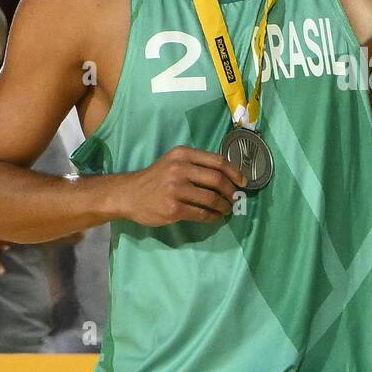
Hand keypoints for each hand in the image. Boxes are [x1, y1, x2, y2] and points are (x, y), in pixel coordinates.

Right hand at [115, 144, 245, 225]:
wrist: (128, 194)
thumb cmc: (155, 178)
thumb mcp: (173, 162)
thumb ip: (196, 165)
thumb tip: (227, 176)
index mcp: (183, 154)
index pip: (217, 161)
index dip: (234, 172)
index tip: (243, 182)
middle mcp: (180, 169)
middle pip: (217, 180)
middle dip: (230, 191)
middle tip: (234, 198)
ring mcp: (176, 189)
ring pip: (211, 198)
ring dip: (223, 206)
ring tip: (226, 209)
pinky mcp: (173, 208)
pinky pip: (201, 213)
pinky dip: (212, 216)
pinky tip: (215, 217)